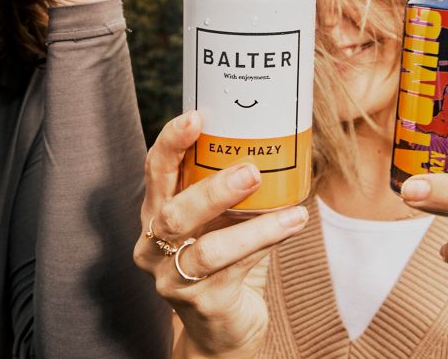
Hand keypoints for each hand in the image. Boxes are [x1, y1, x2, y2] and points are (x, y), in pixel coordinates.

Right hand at [134, 112, 308, 358]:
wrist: (223, 330)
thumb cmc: (224, 262)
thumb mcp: (221, 219)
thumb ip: (233, 189)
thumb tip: (277, 141)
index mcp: (155, 213)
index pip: (155, 171)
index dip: (171, 143)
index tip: (195, 117)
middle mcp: (153, 245)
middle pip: (173, 213)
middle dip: (210, 189)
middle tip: (250, 170)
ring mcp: (173, 278)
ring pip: (205, 250)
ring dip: (249, 226)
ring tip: (286, 209)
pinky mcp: (201, 302)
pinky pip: (235, 270)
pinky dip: (266, 243)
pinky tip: (293, 224)